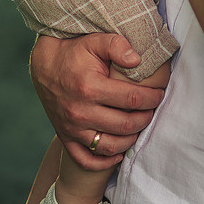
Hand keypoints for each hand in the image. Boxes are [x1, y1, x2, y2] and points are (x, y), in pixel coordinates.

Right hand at [30, 34, 163, 169]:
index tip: (159, 94)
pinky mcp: (65, 136)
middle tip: (152, 110)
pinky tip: (118, 153)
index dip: (151, 98)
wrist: (43, 65)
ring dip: (130, 139)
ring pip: (109, 146)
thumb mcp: (94, 41)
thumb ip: (116, 46)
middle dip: (145, 118)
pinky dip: (104, 162)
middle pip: (125, 125)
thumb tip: (137, 60)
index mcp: (90, 87)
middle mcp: (80, 111)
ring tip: (138, 127)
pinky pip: (86, 159)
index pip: (132, 99)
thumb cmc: (73, 51)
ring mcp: (72, 127)